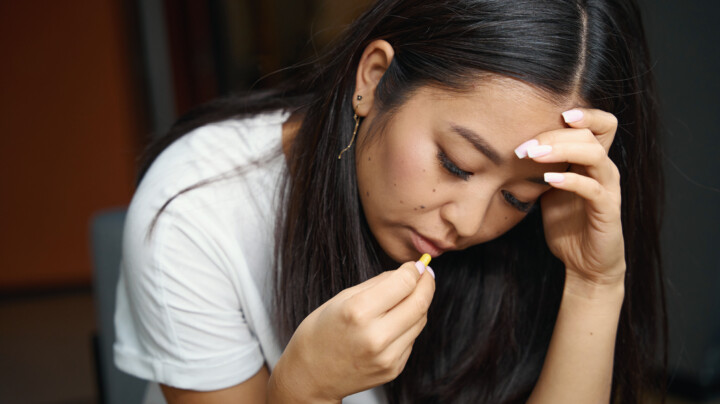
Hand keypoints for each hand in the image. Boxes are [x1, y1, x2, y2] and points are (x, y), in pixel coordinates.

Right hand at [271, 260, 435, 402]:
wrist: (311, 376)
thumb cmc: (321, 332)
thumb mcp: (343, 298)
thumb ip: (379, 284)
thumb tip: (409, 272)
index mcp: (358, 312)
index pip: (404, 283)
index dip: (415, 270)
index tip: (417, 265)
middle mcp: (375, 336)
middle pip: (419, 303)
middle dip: (427, 284)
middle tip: (426, 274)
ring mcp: (386, 356)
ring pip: (420, 321)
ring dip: (419, 304)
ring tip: (408, 296)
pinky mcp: (393, 369)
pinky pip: (411, 339)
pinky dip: (408, 325)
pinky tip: (394, 322)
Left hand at [522, 108, 624, 288]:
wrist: (584, 262)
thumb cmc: (566, 223)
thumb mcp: (548, 189)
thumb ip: (540, 167)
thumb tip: (510, 146)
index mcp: (592, 161)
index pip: (600, 124)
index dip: (584, 113)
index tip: (555, 111)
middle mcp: (604, 170)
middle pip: (590, 134)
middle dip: (555, 134)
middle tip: (525, 146)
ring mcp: (608, 189)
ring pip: (594, 155)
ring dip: (562, 150)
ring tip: (535, 155)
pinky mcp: (607, 211)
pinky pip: (593, 189)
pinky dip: (571, 180)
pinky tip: (549, 180)